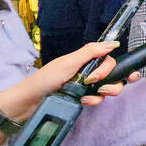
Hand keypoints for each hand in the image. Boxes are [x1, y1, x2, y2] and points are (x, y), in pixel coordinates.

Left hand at [0, 41, 138, 121]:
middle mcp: (90, 72)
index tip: (113, 74)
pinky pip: (98, 100)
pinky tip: (82, 101)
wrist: (30, 102)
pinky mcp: (84, 99)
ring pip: (109, 89)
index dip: (112, 68)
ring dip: (102, 94)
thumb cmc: (45, 79)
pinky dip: (92, 101)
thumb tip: (112, 43)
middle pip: (114, 75)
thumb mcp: (68, 62)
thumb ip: (91, 52)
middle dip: (112, 83)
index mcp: (86, 60)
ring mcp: (88, 86)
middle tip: (99, 86)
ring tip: (87, 96)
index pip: (110, 61)